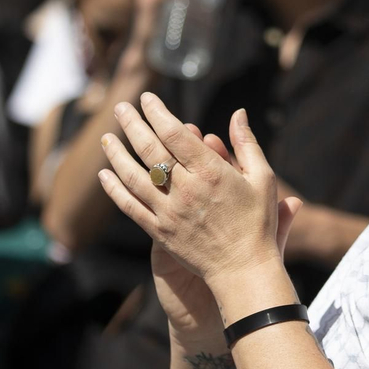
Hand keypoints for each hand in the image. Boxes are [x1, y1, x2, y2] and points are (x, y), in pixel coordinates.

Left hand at [98, 94, 298, 321]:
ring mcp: (169, 211)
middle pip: (150, 148)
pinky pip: (130, 206)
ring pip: (134, 175)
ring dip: (116, 154)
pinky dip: (115, 189)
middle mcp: (186, 188)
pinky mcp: (160, 231)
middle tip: (120, 107)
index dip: (157, 112)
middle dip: (132, 124)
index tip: (147, 98)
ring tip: (106, 137)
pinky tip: (104, 175)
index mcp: (210, 171)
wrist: (243, 269)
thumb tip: (238, 112)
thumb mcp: (263, 178)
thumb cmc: (257, 223)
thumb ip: (247, 143)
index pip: (174, 133)